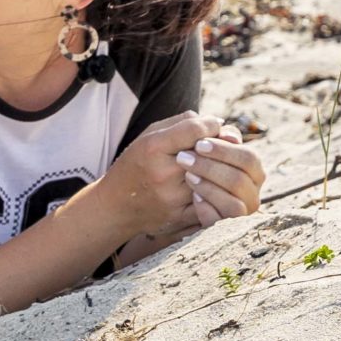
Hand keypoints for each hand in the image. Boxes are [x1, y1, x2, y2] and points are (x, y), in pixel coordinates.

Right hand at [102, 112, 260, 236]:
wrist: (115, 208)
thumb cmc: (135, 165)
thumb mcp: (148, 137)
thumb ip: (181, 123)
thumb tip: (217, 123)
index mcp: (153, 148)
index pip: (195, 129)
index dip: (211, 124)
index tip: (214, 125)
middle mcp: (163, 173)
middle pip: (209, 153)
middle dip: (221, 145)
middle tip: (225, 142)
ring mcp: (173, 198)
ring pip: (215, 178)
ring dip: (223, 168)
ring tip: (221, 163)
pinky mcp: (181, 217)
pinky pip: (213, 201)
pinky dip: (218, 191)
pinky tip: (215, 185)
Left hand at [173, 122, 263, 227]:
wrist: (161, 198)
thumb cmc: (185, 165)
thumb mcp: (196, 147)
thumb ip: (213, 135)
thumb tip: (223, 129)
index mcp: (251, 170)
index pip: (249, 158)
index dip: (225, 150)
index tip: (198, 144)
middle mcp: (251, 193)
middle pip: (241, 179)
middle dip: (213, 168)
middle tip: (184, 159)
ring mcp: (239, 214)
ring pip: (235, 204)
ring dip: (209, 187)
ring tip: (187, 176)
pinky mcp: (222, 228)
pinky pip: (220, 221)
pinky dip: (207, 209)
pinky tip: (193, 198)